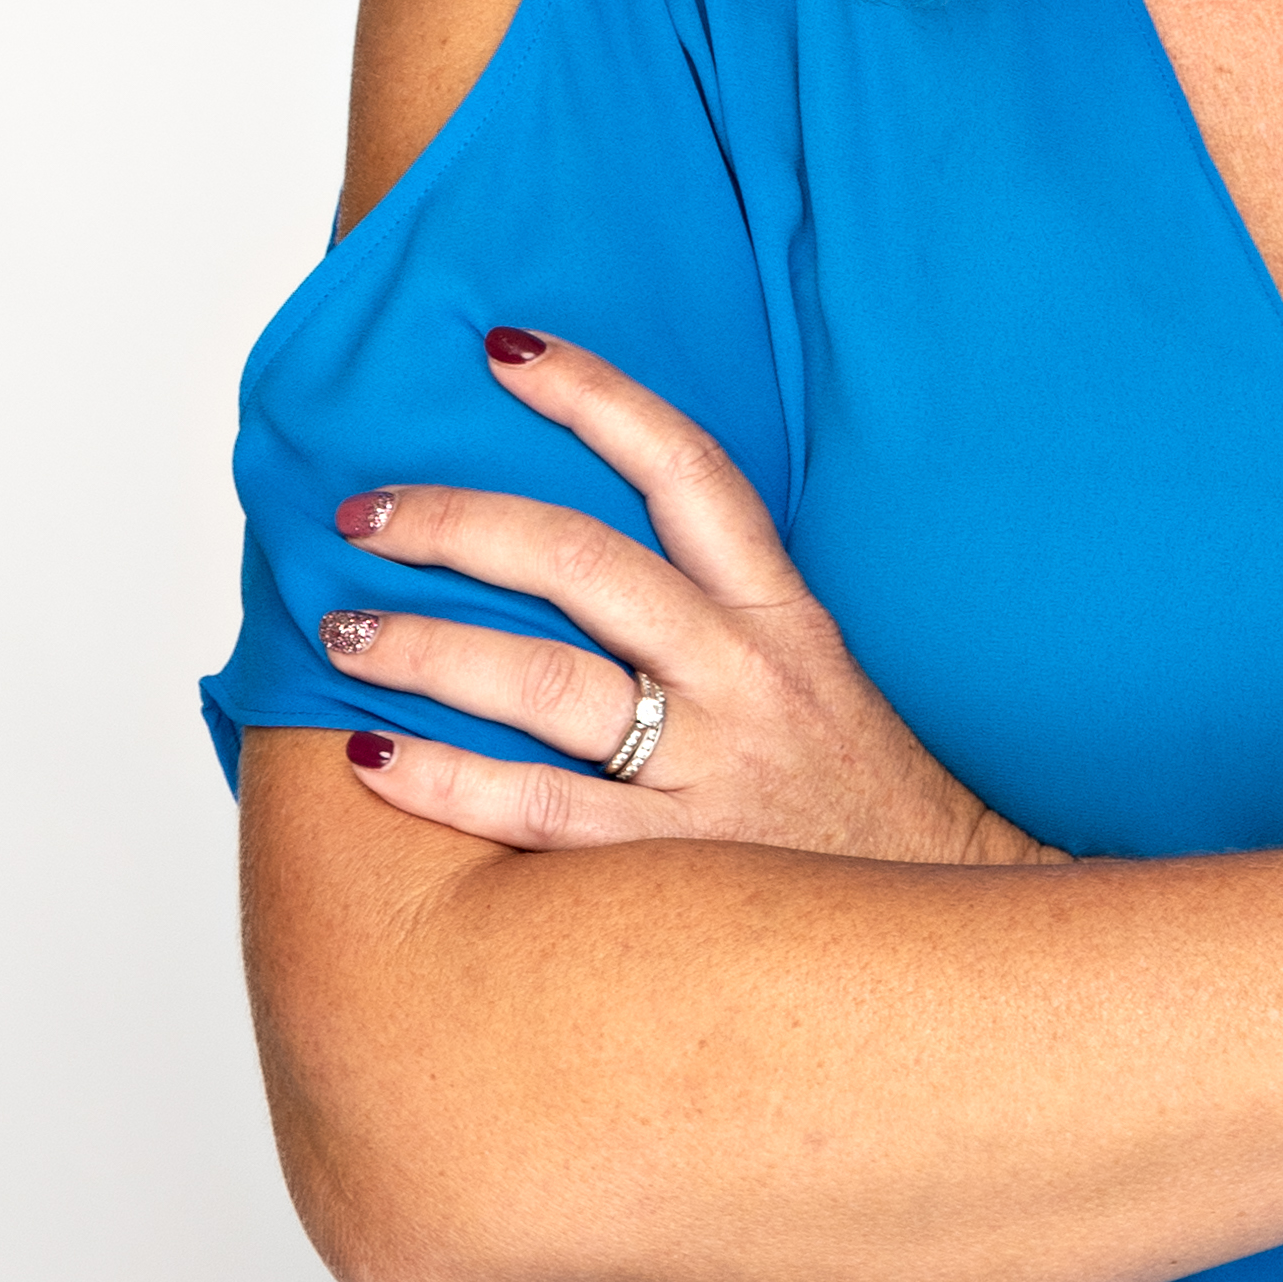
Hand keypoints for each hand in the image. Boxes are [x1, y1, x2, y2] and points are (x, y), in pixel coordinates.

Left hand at [317, 330, 1060, 865]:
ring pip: (546, 684)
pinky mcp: (674, 869)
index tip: (506, 349)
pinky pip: (537, 814)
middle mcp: (743, 675)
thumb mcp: (814, 672)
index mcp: (781, 614)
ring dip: (426, 647)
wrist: (941, 932)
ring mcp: (708, 771)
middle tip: (364, 511)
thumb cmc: (857, 800)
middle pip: (586, 562)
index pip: (688, 468)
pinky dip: (445, 782)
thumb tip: (577, 556)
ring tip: (340, 631)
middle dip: (459, 522)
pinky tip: (371, 758)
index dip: (596, 395)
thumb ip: (718, 612)